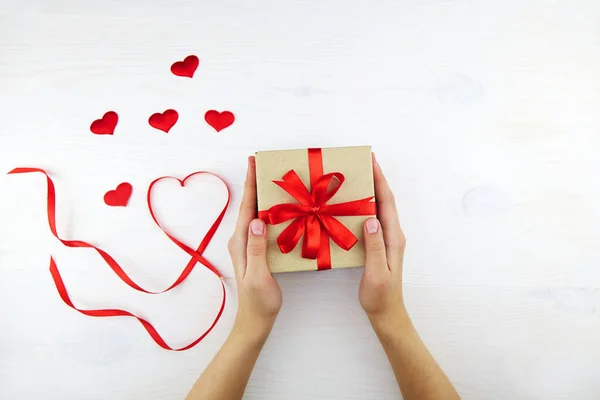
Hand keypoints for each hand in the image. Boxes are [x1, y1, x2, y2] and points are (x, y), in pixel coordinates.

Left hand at [228, 156, 281, 339]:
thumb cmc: (258, 301)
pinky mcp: (257, 250)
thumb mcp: (258, 275)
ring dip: (264, 195)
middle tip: (266, 164)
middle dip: (257, 183)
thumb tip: (258, 220)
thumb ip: (256, 249)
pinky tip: (282, 208)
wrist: (255, 320)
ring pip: (257, 213)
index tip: (254, 162)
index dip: (251, 183)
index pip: (247, 206)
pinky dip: (270, 211)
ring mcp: (248, 244)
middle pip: (250, 205)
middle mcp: (242, 239)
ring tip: (274, 179)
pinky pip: (263, 224)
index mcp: (241, 241)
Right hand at [359, 156, 407, 322]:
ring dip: (370, 191)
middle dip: (376, 179)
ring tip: (357, 177)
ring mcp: (387, 239)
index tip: (372, 162)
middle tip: (363, 162)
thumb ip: (374, 246)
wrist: (386, 312)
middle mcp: (392, 235)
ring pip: (379, 208)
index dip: (380, 181)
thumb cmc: (380, 296)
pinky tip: (352, 205)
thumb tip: (371, 219)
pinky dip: (364, 206)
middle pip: (384, 200)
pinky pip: (372, 219)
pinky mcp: (379, 245)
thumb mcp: (376, 272)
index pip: (387, 203)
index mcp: (393, 238)